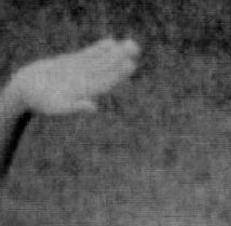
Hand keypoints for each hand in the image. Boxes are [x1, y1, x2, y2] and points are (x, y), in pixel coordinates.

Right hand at [5, 38, 139, 117]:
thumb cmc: (39, 102)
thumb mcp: (56, 107)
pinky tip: (110, 43)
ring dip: (114, 53)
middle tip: (135, 48)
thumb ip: (75, 107)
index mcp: (85, 92)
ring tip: (129, 44)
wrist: (25, 92)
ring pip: (100, 60)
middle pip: (107, 69)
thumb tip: (94, 107)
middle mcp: (85, 81)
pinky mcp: (70, 63)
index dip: (118, 73)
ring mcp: (79, 71)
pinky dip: (99, 49)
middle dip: (120, 59)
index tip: (130, 64)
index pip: (106, 81)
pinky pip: (87, 55)